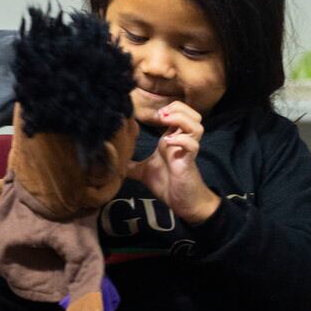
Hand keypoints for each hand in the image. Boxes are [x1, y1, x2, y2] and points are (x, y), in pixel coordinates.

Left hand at [127, 102, 220, 222]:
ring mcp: (186, 150)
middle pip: (192, 113)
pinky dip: (181, 140)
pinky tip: (167, 143)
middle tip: (160, 116)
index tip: (151, 115)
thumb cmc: (167, 184)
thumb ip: (131, 165)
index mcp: (171, 139)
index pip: (178, 113)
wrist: (181, 203)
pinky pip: (193, 145)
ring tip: (165, 123)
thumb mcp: (143, 172)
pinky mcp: (188, 161)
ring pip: (197, 125)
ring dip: (181, 119)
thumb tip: (114, 163)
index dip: (168, 108)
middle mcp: (181, 141)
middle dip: (177, 109)